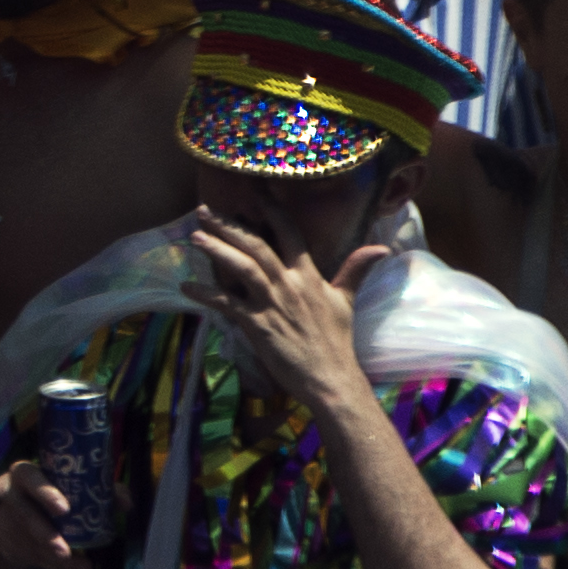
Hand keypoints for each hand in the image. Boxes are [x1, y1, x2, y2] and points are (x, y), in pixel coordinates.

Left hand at [187, 206, 378, 420]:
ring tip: (194, 236)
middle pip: (257, 245)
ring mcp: (273, 304)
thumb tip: (381, 248)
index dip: (271, 209)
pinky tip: (186, 286)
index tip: (253, 189)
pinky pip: (227, 304)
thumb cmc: (337, 341)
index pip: (290, 233)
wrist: (332, 379)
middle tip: (202, 210)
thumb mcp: (346, 300)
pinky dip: (205, 293)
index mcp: (309, 276)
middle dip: (229, 225)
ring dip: (217, 250)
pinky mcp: (259, 325)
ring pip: (242, 267)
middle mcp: (291, 285)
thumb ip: (355, 270)